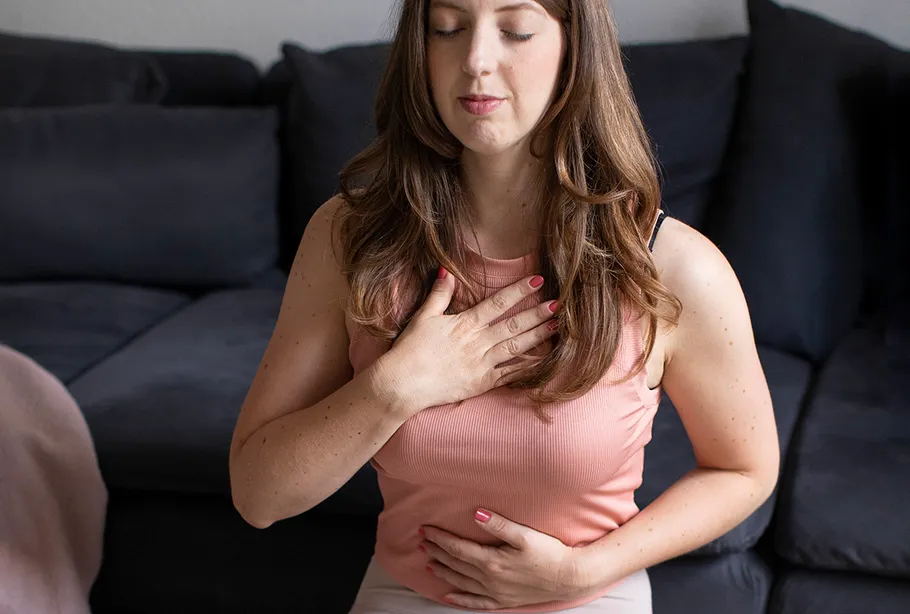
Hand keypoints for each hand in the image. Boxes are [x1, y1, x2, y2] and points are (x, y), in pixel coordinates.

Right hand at [382, 268, 558, 413]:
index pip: (499, 303)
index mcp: (466, 324)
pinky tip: (543, 360)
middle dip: (538, 313)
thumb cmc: (410, 350)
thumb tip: (447, 271)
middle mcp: (478, 343)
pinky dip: (527, 367)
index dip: (520, 290)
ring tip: (557, 327)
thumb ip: (440, 294)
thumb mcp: (423, 316)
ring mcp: (482, 364)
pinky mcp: (482, 384)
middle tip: (560, 304)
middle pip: (514, 325)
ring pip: (517, 348)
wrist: (402, 384)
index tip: (538, 280)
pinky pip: (510, 375)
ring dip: (538, 336)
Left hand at [419, 509, 589, 609]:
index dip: (440, 538)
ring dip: (444, 572)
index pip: (458, 548)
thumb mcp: (525, 535)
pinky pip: (476, 603)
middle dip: (437, 552)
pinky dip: (460, 599)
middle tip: (421, 542)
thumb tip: (475, 514)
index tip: (426, 529)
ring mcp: (495, 592)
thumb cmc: (550, 553)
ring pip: (462, 582)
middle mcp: (490, 579)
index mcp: (492, 561)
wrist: (570, 578)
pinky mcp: (503, 600)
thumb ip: (499, 525)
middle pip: (456, 564)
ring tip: (429, 563)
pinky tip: (448, 596)